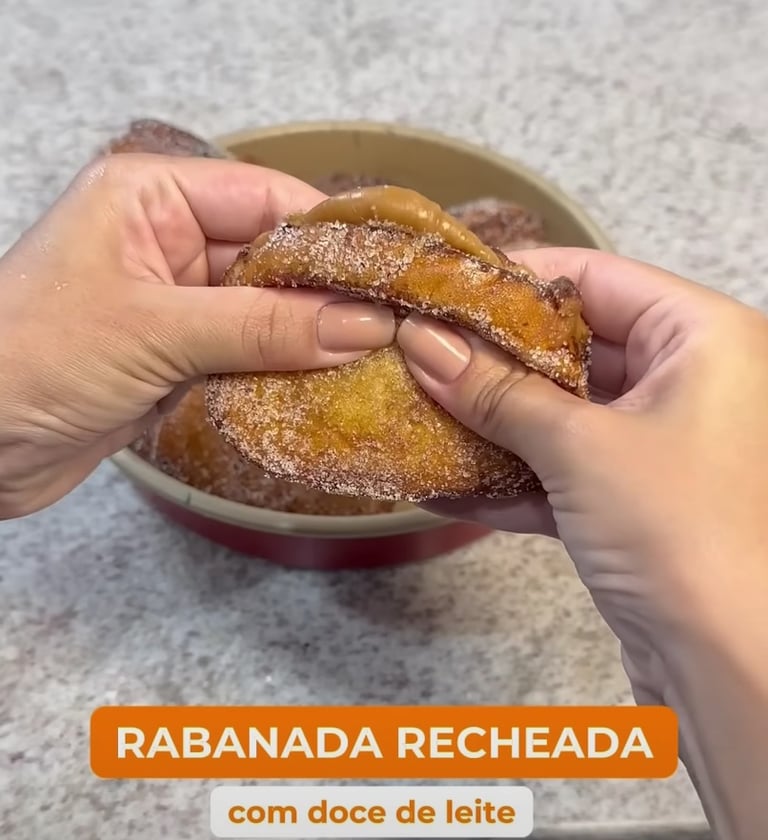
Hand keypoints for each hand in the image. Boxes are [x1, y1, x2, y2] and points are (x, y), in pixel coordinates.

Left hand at [0, 154, 393, 517]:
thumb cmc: (29, 359)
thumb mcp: (157, 331)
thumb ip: (265, 326)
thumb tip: (361, 323)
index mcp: (152, 196)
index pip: (265, 197)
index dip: (330, 233)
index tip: (391, 267)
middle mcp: (168, 239)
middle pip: (272, 256)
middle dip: (329, 292)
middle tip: (395, 322)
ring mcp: (176, 300)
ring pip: (267, 309)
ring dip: (313, 336)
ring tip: (377, 356)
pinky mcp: (180, 353)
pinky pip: (249, 351)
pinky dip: (285, 368)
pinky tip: (329, 384)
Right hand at [397, 248, 767, 838]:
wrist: (728, 663)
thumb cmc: (680, 531)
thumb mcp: (578, 446)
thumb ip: (495, 392)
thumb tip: (422, 345)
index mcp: (702, 338)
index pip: (596, 277)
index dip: (516, 279)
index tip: (445, 287)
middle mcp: (689, 380)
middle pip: (574, 346)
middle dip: (495, 358)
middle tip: (422, 350)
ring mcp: (661, 442)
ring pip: (563, 411)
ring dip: (494, 419)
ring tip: (421, 408)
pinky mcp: (635, 498)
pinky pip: (564, 468)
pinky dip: (512, 476)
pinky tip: (447, 486)